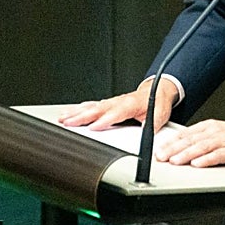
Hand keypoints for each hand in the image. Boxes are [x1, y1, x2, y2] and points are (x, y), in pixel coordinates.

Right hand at [57, 79, 178, 131]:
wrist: (157, 90)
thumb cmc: (157, 103)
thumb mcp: (160, 115)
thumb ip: (152, 125)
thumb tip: (146, 134)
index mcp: (130, 104)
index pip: (115, 113)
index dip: (105, 120)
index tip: (93, 127)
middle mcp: (118, 101)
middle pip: (98, 109)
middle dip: (82, 116)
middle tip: (68, 123)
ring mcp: (112, 102)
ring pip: (91, 107)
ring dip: (76, 113)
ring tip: (63, 118)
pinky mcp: (108, 103)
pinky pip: (92, 105)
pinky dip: (79, 109)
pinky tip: (70, 113)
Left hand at [154, 118, 224, 167]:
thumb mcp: (221, 134)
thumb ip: (203, 140)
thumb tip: (185, 151)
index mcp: (210, 126)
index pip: (185, 134)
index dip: (170, 142)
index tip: (158, 150)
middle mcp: (215, 131)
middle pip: (190, 140)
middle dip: (173, 149)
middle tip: (160, 157)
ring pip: (201, 146)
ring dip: (186, 154)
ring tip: (175, 161)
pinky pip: (219, 155)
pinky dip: (207, 159)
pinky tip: (198, 164)